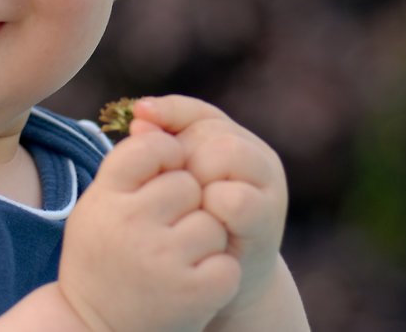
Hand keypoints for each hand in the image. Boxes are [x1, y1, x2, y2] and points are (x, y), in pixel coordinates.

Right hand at [58, 127, 241, 331]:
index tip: (157, 184)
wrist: (94, 331)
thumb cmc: (104, 256)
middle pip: (188, 184)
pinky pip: (226, 264)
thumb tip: (150, 113)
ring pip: (212, 222)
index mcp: (104, 198)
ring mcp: (161, 261)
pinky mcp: (192, 294)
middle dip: (186, 205)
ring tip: (174, 266)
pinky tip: (191, 289)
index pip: (153, 148)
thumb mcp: (101, 205)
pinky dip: (217, 276)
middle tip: (160, 237)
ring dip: (203, 242)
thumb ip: (129, 161)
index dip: (165, 161)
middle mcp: (129, 226)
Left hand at [129, 97, 289, 322]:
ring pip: (229, 153)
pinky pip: (236, 199)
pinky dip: (213, 206)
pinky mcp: (267, 223)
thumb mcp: (172, 186)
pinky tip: (199, 221)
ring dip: (199, 176)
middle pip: (214, 132)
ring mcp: (267, 189)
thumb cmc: (186, 232)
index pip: (200, 112)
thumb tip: (138, 117)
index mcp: (233, 142)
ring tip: (185, 203)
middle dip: (184, 153)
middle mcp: (257, 159)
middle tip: (162, 182)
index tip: (138, 114)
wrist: (214, 293)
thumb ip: (158, 151)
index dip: (170, 111)